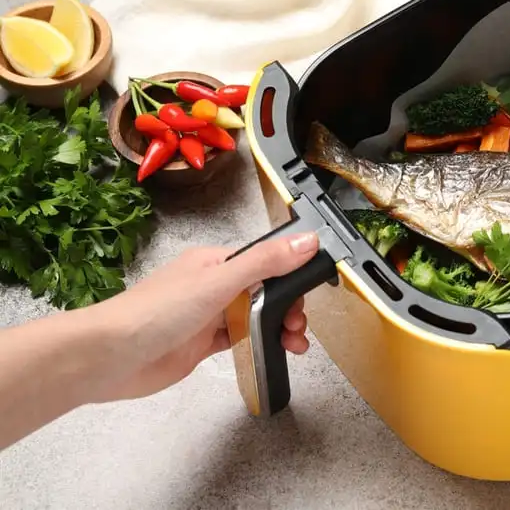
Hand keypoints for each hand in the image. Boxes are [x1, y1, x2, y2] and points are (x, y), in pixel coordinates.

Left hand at [87, 232, 318, 402]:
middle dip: (288, 307)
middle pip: (265, 291)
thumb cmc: (158, 311)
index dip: (291, 276)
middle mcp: (213, 285)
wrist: (111, 357)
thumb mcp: (219, 281)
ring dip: (279, 328)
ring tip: (295, 345)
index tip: (309, 292)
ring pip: (256, 317)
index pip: (266, 262)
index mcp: (215, 262)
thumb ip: (265, 263)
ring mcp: (208, 315)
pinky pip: (241, 339)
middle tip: (297, 325)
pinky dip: (260, 344)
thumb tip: (308, 241)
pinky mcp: (203, 344)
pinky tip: (274, 351)